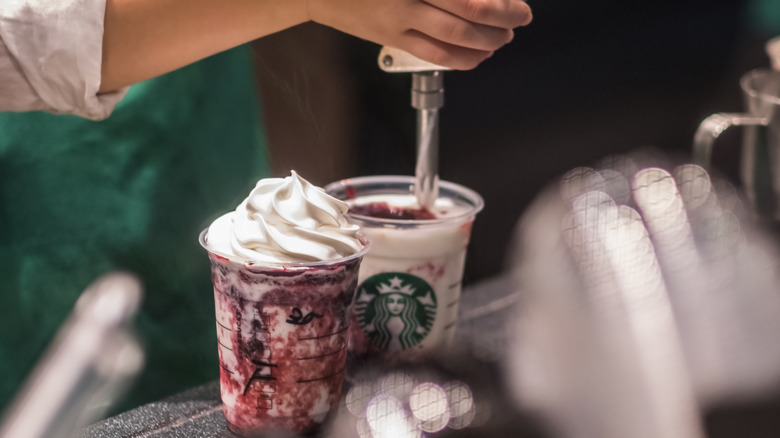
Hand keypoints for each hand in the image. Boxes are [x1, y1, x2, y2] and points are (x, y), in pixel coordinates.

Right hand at [307, 0, 531, 69]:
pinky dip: (461, 58)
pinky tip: (477, 56)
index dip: (501, 1)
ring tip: (501, 39)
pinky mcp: (390, 38)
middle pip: (470, 9)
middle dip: (503, 19)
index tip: (518, 7)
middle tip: (519, 20)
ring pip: (455, 35)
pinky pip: (433, 54)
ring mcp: (398, 18)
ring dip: (486, 40)